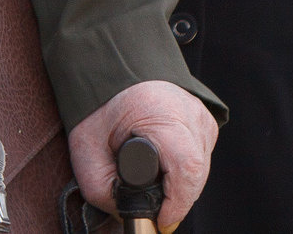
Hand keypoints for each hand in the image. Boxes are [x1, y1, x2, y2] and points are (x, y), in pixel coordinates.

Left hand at [67, 80, 215, 228]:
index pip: (185, 166)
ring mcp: (201, 115)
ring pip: (202, 169)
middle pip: (196, 172)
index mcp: (160, 112)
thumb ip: (104, 190)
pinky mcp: (206, 121)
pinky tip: (166, 172)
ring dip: (182, 188)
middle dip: (176, 200)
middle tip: (156, 213)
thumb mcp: (86, 152)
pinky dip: (186, 173)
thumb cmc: (97, 110)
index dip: (176, 202)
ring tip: (157, 189)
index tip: (161, 221)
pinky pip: (202, 158)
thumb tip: (127, 217)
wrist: (110, 74)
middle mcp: (188, 111)